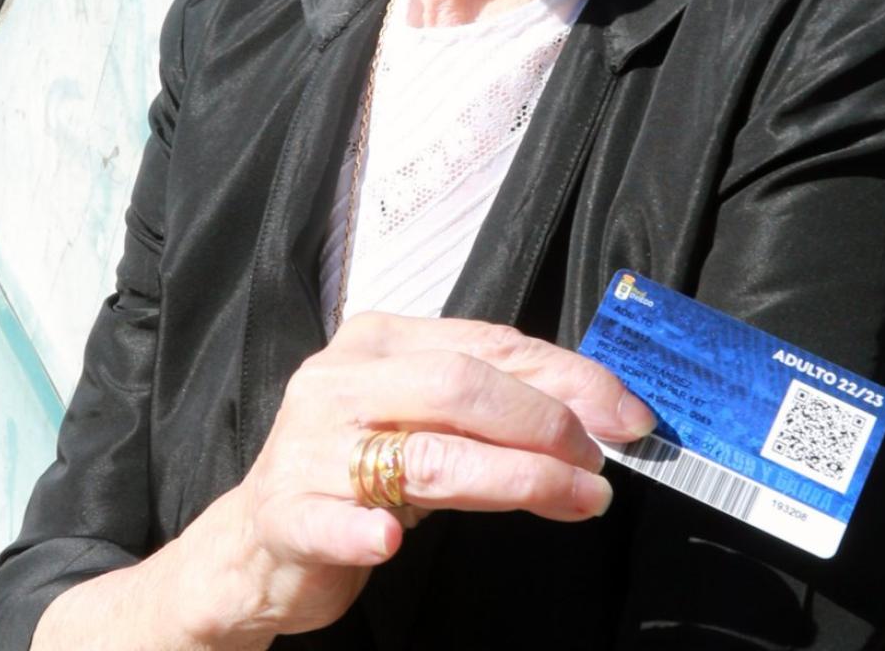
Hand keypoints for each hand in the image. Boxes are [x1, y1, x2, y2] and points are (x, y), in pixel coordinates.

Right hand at [184, 312, 656, 642]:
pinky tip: (389, 543)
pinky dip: (363, 531)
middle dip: (546, 423)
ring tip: (575, 500)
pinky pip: (331, 520)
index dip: (566, 377)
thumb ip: (495, 410)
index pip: (488, 344)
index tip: (627, 414)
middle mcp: (341, 380)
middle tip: (599, 466)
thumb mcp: (425, 422)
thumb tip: (599, 413)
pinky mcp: (286, 513)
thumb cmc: (359, 473)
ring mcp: (309, 447)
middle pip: (460, 385)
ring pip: (423, 455)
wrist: (258, 543)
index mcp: (380, 341)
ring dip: (515, 480)